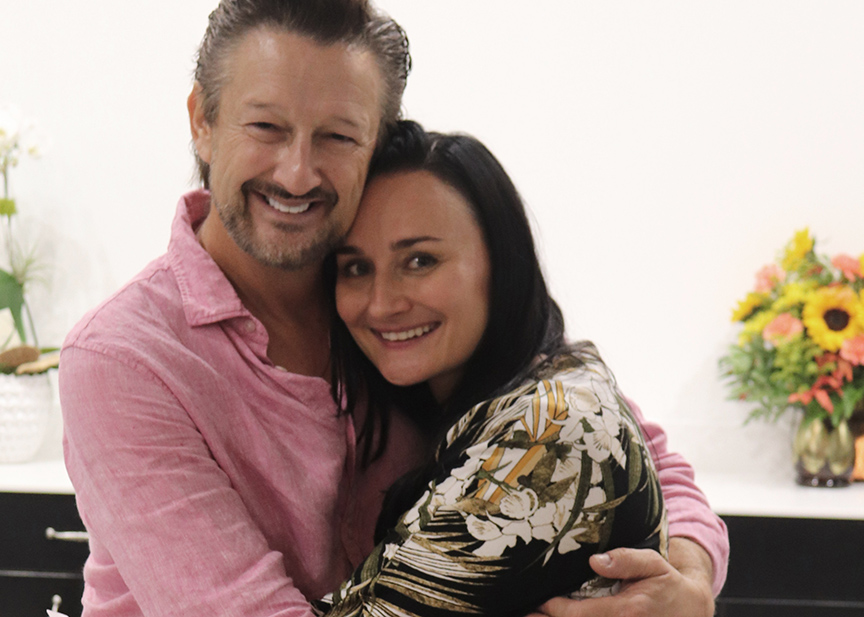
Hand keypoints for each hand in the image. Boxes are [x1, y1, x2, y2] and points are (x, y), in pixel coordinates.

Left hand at [529, 539, 714, 616]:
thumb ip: (625, 560)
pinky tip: (558, 616)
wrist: (691, 610)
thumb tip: (595, 561)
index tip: (538, 601)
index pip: (576, 615)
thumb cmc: (668, 585)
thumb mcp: (652, 564)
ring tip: (534, 616)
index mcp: (625, 612)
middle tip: (526, 612)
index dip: (552, 609)